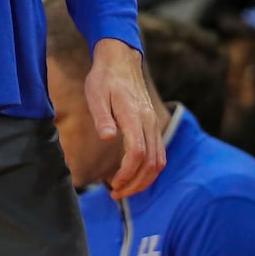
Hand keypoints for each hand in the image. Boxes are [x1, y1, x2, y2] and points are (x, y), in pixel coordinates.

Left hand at [85, 37, 164, 199]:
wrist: (121, 61)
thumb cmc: (104, 78)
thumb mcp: (95, 93)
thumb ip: (101, 116)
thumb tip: (107, 137)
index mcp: (134, 116)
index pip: (137, 153)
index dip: (127, 173)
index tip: (112, 184)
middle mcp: (148, 122)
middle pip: (151, 163)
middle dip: (135, 184)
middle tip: (115, 194)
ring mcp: (153, 124)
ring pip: (158, 161)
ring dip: (143, 181)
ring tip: (123, 190)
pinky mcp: (153, 126)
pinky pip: (159, 154)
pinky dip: (149, 171)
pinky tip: (133, 176)